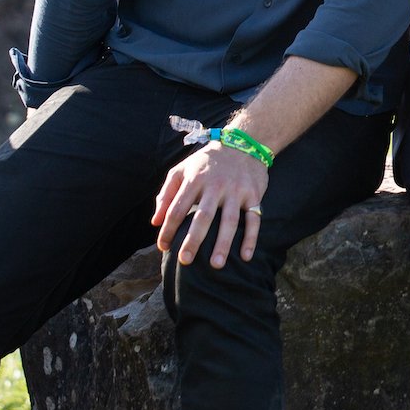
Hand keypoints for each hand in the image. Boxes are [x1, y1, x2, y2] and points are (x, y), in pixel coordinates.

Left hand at [151, 141, 268, 266]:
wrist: (243, 144)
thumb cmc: (207, 162)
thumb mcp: (182, 170)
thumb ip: (166, 194)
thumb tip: (155, 222)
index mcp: (195, 179)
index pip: (177, 209)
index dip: (168, 230)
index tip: (163, 247)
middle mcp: (216, 186)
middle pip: (203, 217)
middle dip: (193, 240)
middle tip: (184, 261)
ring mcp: (236, 191)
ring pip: (229, 221)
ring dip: (223, 244)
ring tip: (216, 265)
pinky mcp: (254, 195)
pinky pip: (254, 220)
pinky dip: (251, 239)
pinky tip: (245, 256)